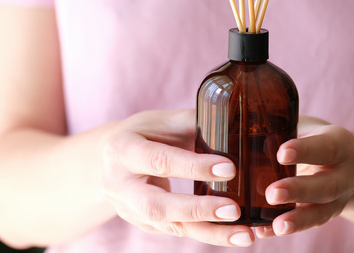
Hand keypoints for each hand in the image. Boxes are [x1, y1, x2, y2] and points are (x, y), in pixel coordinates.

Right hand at [101, 109, 255, 246]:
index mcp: (123, 149)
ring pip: (169, 226)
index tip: (229, 169)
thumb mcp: (162, 120)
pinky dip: (206, 233)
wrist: (109, 156)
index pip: (159, 161)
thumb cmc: (143, 133)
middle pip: (156, 206)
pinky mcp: (142, 224)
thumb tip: (237, 129)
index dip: (193, 167)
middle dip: (197, 210)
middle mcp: (120, 184)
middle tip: (233, 211)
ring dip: (209, 232)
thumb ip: (195, 124)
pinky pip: (176, 231)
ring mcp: (128, 209)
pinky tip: (232, 234)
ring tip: (244, 234)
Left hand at [256, 116, 353, 238]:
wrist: (345, 163)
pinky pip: (306, 225)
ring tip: (276, 225)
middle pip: (326, 186)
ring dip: (297, 219)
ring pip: (321, 212)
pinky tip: (264, 231)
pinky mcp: (325, 215)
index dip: (305, 151)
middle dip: (299, 191)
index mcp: (339, 144)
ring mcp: (338, 199)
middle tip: (271, 193)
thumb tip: (237, 120)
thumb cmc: (312, 137)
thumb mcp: (305, 125)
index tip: (282, 153)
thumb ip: (281, 124)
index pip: (325, 147)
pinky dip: (286, 228)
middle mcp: (344, 175)